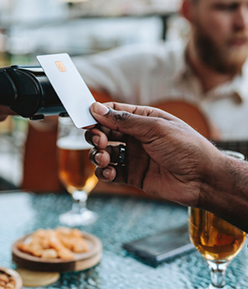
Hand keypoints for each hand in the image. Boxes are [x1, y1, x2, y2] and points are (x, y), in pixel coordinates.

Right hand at [85, 102, 221, 206]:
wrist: (203, 180)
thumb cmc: (187, 148)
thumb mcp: (155, 128)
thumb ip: (124, 120)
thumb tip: (97, 109)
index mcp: (143, 120)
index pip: (113, 113)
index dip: (97, 115)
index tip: (85, 120)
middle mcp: (135, 137)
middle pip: (105, 133)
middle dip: (96, 136)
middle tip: (100, 141)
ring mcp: (133, 157)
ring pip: (104, 153)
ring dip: (98, 155)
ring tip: (105, 158)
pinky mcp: (132, 175)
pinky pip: (110, 173)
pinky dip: (104, 173)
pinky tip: (109, 172)